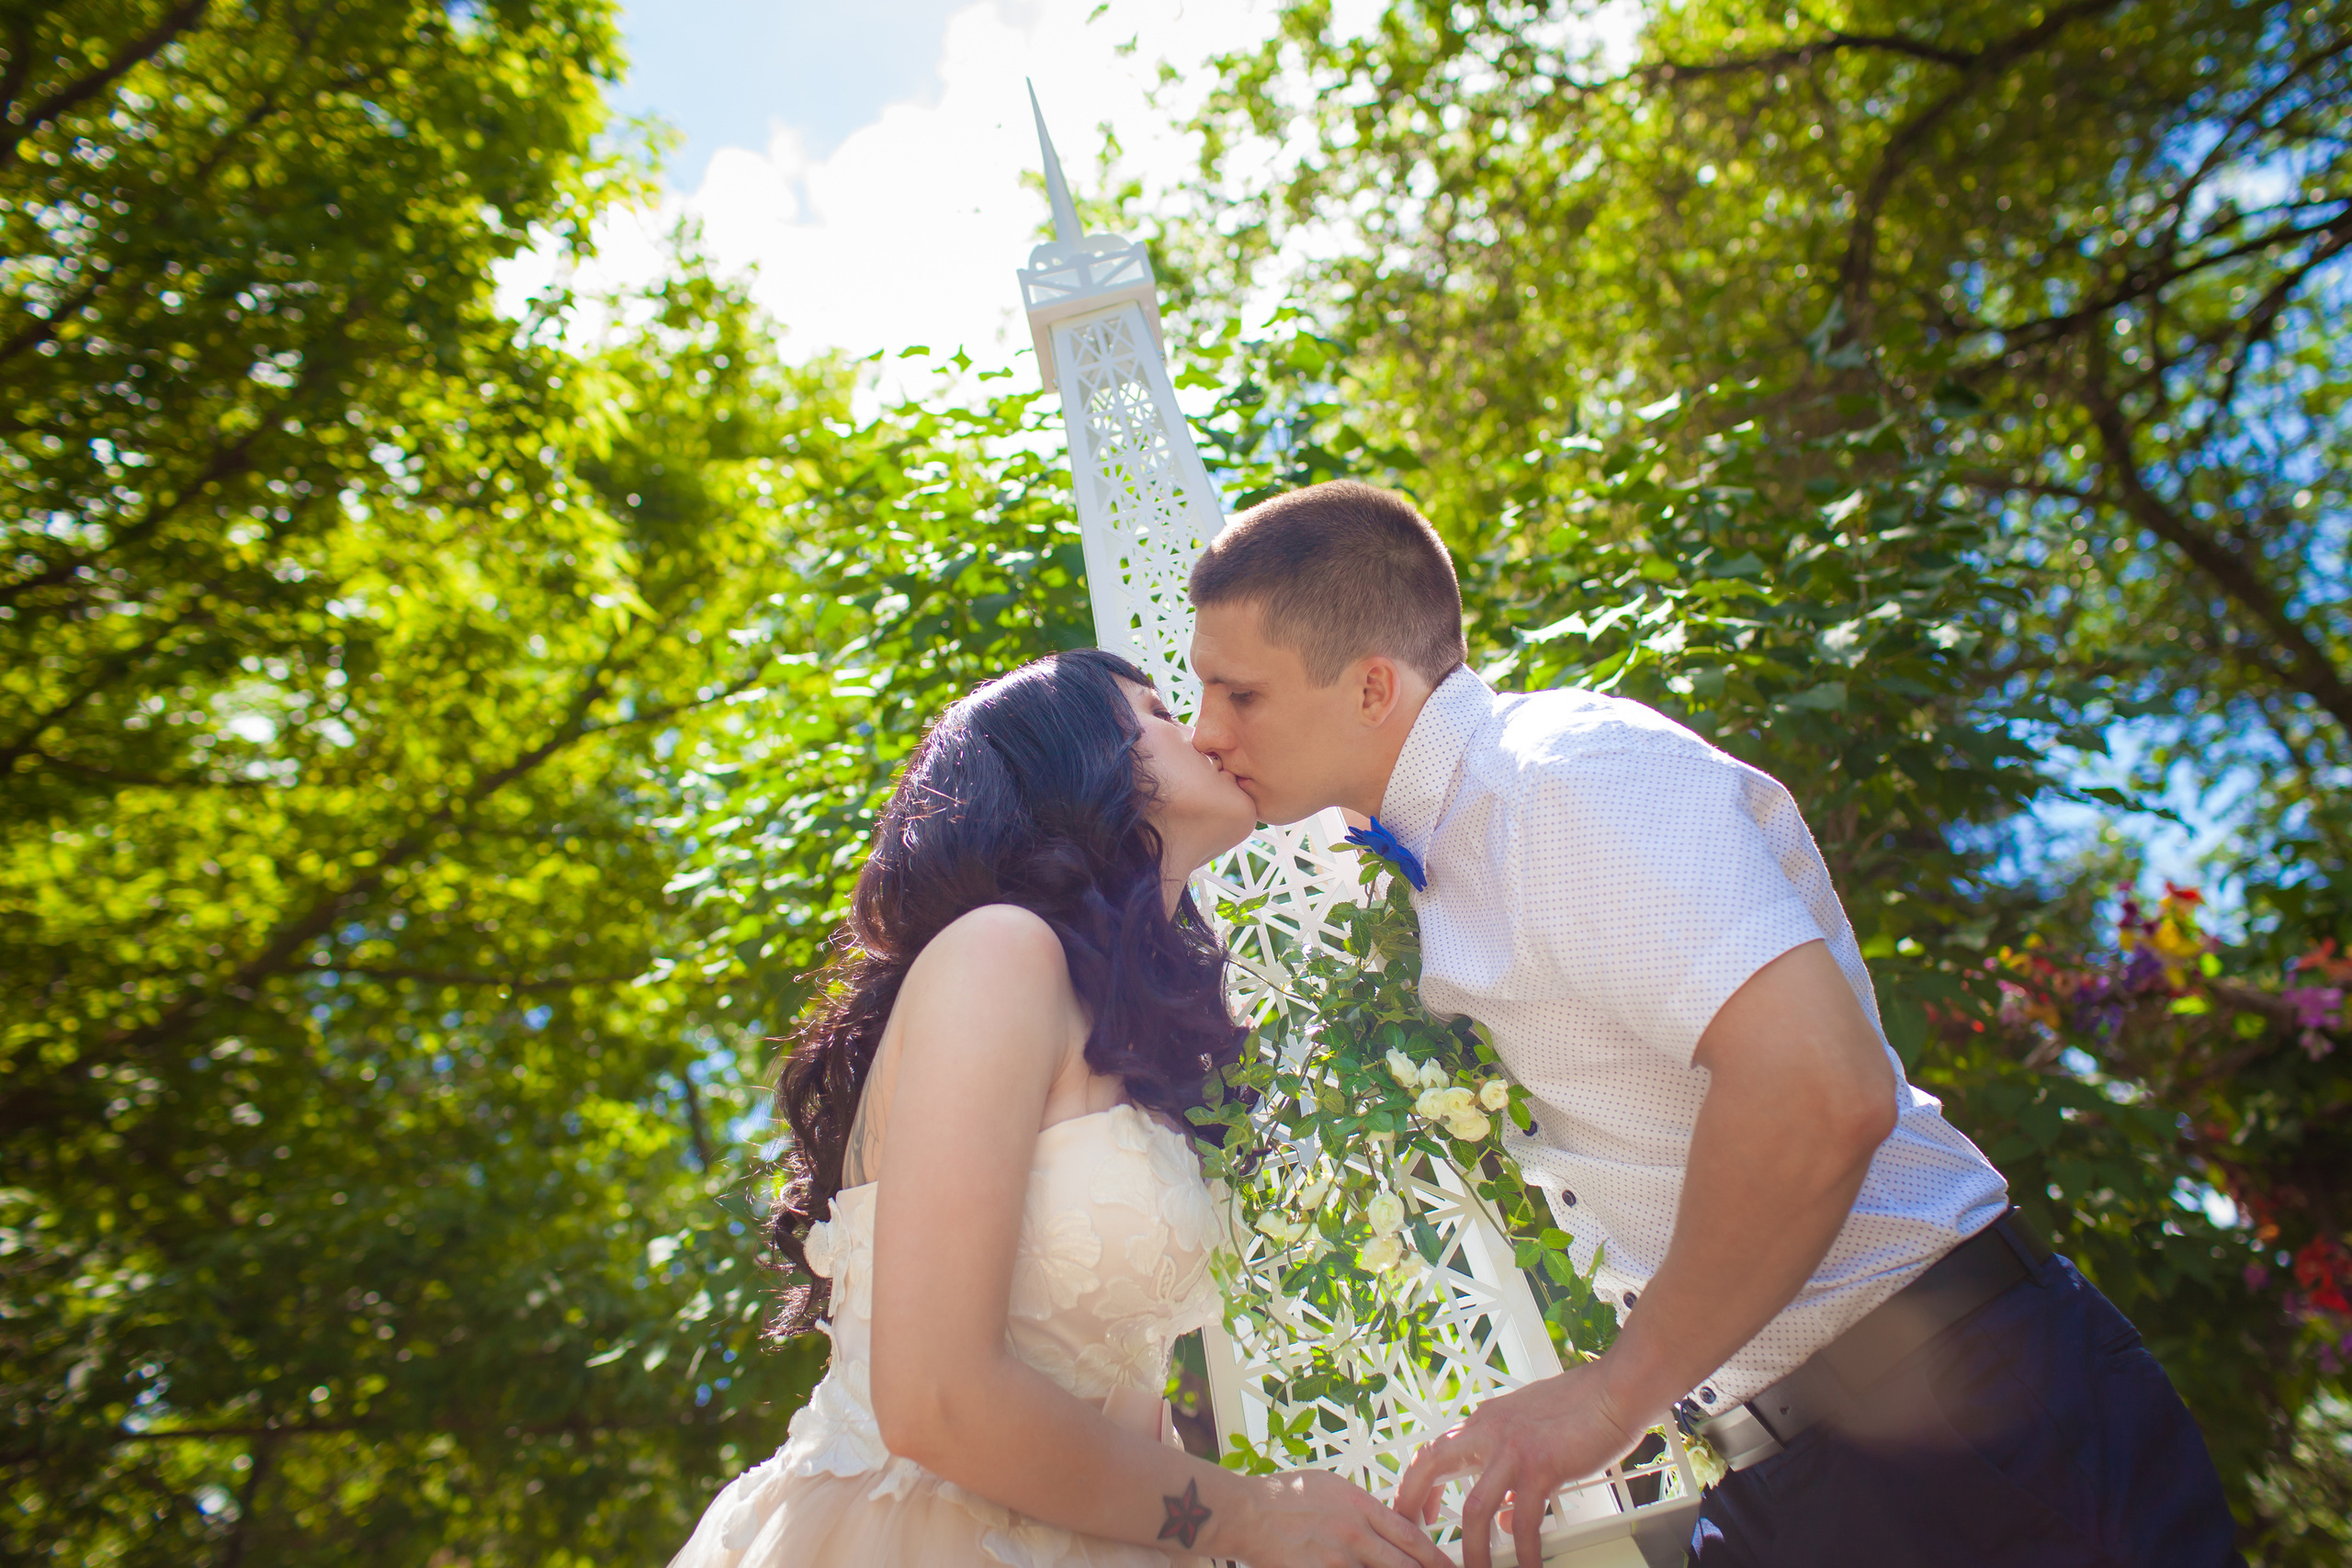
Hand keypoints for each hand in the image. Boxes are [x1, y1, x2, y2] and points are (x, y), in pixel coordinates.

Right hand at [1210, 1468, 1452, 1567]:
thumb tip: (1383, 1521)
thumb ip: (1360, 1507)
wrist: (1246, 1512)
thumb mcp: (1330, 1487)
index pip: (1411, 1536)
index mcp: (1360, 1506)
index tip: (1448, 1567)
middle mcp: (1355, 1534)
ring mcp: (1338, 1560)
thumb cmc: (1283, 1496)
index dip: (1434, 1557)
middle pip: (1404, 1565)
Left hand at [1391, 1362, 1650, 1567]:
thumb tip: (1506, 1518)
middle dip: (1413, 1502)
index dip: (1418, 1482)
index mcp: (1486, 1421)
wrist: (1616, 1390)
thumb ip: (1513, 1471)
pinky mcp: (1541, 1466)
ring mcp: (1513, 1449)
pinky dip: (1524, 1550)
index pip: (1436, 1449)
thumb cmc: (1584, 1407)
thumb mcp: (1533, 1432)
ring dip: (1472, 1548)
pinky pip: (1524, 1520)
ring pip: (1474, 1508)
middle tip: (1414, 1537)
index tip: (1419, 1510)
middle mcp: (1490, 1430)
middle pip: (1432, 1464)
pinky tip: (1527, 1566)